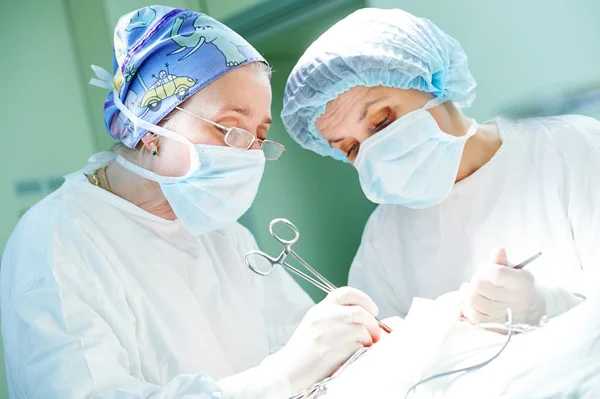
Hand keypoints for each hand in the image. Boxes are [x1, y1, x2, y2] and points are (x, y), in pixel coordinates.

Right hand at [265, 287, 380, 393]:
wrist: (288, 370)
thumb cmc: (303, 351)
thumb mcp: (315, 324)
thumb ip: (335, 316)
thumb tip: (366, 318)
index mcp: (320, 309)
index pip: (346, 293)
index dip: (364, 299)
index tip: (373, 310)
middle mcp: (325, 316)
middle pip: (360, 312)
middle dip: (373, 324)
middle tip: (376, 334)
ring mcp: (331, 332)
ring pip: (363, 330)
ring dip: (368, 340)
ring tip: (360, 347)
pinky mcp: (337, 348)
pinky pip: (360, 346)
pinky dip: (361, 351)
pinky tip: (351, 355)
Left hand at [460, 248, 545, 324]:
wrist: (530, 311)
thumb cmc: (517, 287)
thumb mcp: (514, 270)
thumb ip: (502, 261)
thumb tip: (498, 250)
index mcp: (521, 282)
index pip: (495, 273)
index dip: (484, 270)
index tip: (485, 271)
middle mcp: (515, 299)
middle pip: (478, 285)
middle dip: (475, 281)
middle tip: (478, 282)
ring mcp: (505, 315)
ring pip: (473, 300)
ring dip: (468, 294)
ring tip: (473, 292)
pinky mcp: (496, 326)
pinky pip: (473, 316)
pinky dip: (468, 308)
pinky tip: (473, 304)